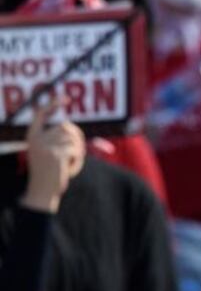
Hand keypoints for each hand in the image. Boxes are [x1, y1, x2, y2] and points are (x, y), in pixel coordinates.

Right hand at [21, 98, 85, 213]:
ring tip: (69, 164)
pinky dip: (78, 160)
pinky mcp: (56, 154)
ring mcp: (46, 146)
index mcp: (32, 137)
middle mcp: (37, 139)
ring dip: (77, 152)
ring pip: (73, 139)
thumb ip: (55, 139)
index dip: (53, 104)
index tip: (64, 98)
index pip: (41, 115)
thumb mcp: (47, 153)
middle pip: (66, 127)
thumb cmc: (47, 172)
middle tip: (77, 152)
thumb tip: (68, 125)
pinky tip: (69, 170)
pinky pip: (76, 150)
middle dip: (76, 138)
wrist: (41, 192)